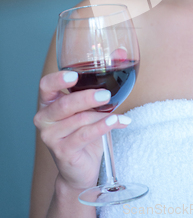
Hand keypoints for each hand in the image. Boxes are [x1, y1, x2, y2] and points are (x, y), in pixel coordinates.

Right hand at [34, 71, 130, 190]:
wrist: (81, 167)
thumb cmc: (85, 130)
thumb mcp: (93, 105)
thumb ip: (103, 80)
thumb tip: (120, 53)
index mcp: (49, 102)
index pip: (46, 86)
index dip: (58, 80)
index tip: (74, 76)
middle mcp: (45, 118)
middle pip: (64, 104)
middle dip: (85, 98)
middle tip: (105, 95)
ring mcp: (51, 137)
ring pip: (78, 120)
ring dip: (100, 116)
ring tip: (116, 113)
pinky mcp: (63, 151)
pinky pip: (85, 135)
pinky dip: (104, 127)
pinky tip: (118, 122)